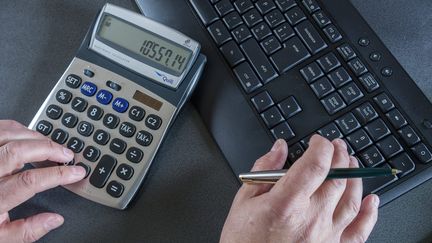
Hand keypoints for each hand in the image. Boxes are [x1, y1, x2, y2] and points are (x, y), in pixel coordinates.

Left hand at [0, 120, 85, 241]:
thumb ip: (27, 231)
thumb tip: (54, 220)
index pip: (30, 181)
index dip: (58, 174)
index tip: (76, 172)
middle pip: (18, 151)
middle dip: (49, 148)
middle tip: (66, 154)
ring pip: (6, 134)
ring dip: (33, 135)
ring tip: (50, 143)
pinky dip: (15, 128)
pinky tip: (26, 135)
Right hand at [221, 135, 378, 242]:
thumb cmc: (243, 241)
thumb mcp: (243, 201)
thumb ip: (264, 170)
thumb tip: (279, 149)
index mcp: (286, 204)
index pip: (316, 164)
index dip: (321, 146)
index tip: (317, 142)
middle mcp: (309, 219)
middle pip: (337, 178)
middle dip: (339, 155)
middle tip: (336, 146)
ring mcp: (324, 236)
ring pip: (351, 200)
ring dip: (355, 177)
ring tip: (352, 163)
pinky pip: (359, 231)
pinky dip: (370, 214)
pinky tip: (372, 200)